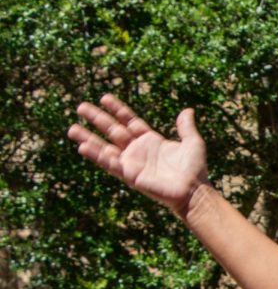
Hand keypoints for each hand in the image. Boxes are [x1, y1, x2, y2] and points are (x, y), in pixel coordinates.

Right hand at [68, 94, 209, 217]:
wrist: (193, 190)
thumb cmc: (195, 170)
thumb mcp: (192, 143)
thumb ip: (186, 127)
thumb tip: (187, 111)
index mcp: (150, 140)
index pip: (129, 121)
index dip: (117, 109)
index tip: (104, 97)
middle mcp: (138, 150)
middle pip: (113, 130)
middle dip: (97, 119)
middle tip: (80, 107)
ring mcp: (132, 162)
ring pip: (105, 147)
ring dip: (88, 138)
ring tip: (71, 129)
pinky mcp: (130, 174)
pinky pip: (110, 164)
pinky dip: (96, 156)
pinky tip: (82, 148)